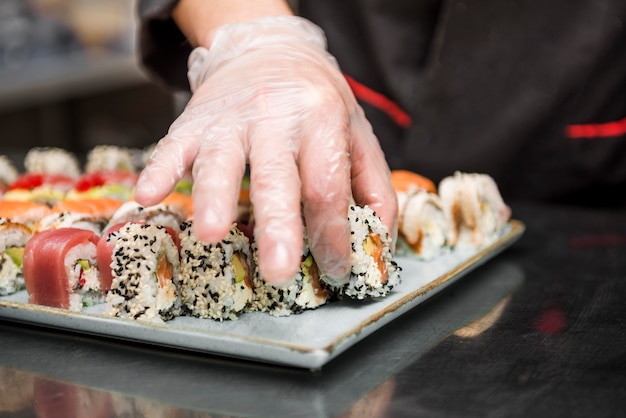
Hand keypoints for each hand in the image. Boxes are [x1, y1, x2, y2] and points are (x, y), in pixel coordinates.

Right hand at [134, 16, 396, 283]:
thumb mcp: (356, 129)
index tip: (336, 269)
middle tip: (278, 268)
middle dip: (278, 224)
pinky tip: (147, 196)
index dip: (333, 232)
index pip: (328, 184)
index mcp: (322, 118)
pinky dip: (159, 170)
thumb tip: (379, 238)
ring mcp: (231, 118)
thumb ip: (372, 182)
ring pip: (222, 160)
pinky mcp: (196, 121)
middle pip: (277, 175)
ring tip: (211, 234)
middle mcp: (276, 116)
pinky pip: (173, 145)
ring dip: (213, 197)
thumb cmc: (316, 100)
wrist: (268, 48)